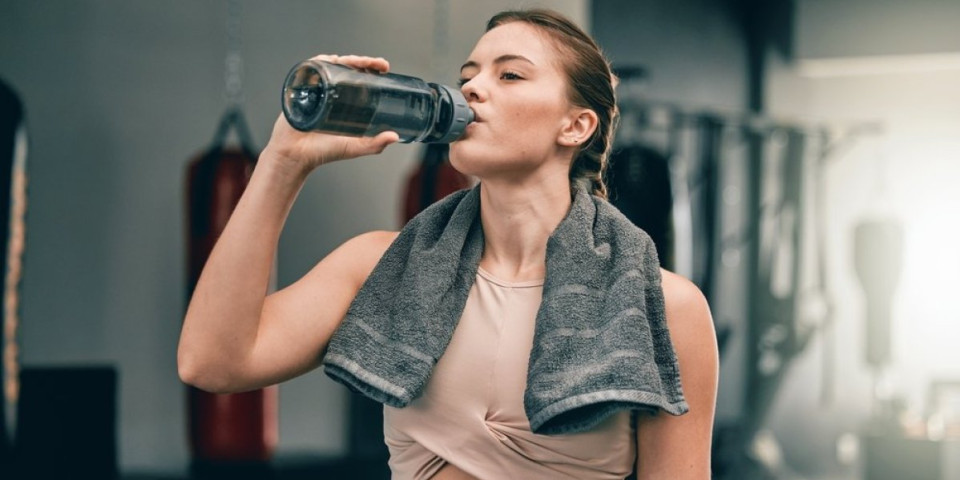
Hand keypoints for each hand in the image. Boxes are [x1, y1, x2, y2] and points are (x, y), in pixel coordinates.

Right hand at [262, 54, 400, 174]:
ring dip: (345, 59)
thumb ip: (374, 144)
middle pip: (348, 68)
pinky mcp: (301, 88)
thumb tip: (395, 136)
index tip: (384, 67)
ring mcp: (317, 88)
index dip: (372, 69)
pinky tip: (330, 60)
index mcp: (346, 101)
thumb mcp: (354, 147)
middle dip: (363, 61)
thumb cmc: (323, 152)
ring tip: (358, 61)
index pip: (361, 78)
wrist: (296, 156)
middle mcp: (332, 91)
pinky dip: (319, 62)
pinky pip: (310, 69)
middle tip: (377, 64)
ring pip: (332, 65)